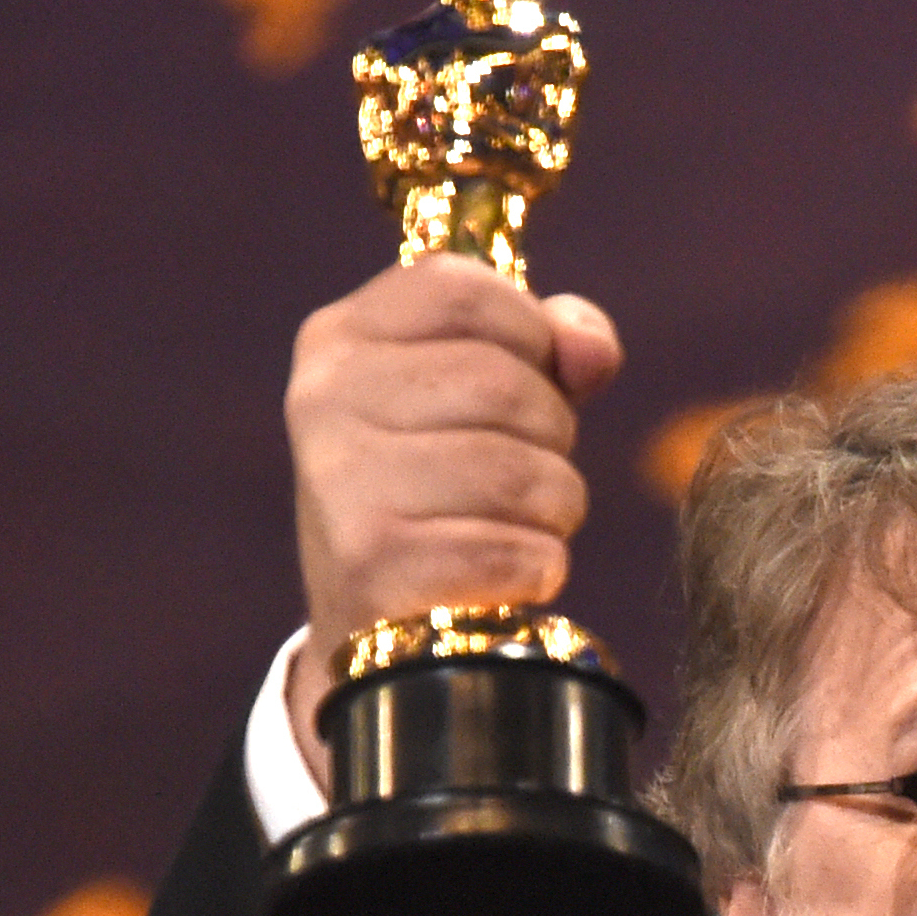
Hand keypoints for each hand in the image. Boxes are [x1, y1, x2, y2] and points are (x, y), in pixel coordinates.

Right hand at [279, 259, 624, 785]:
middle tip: (524, 471)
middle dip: (551, 433)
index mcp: (339, 336)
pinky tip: (507, 572)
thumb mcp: (476, 393)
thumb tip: (592, 351)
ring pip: (522, 471)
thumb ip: (548, 342)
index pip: (464, 288)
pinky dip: (539, 566)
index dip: (528, 333)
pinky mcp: (374, 566)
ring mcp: (341, 483)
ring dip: (554, 505)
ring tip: (516, 522)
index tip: (530, 375)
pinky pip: (519, 550)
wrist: (375, 627)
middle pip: (506, 384)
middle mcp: (324, 399)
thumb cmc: (441, 487)